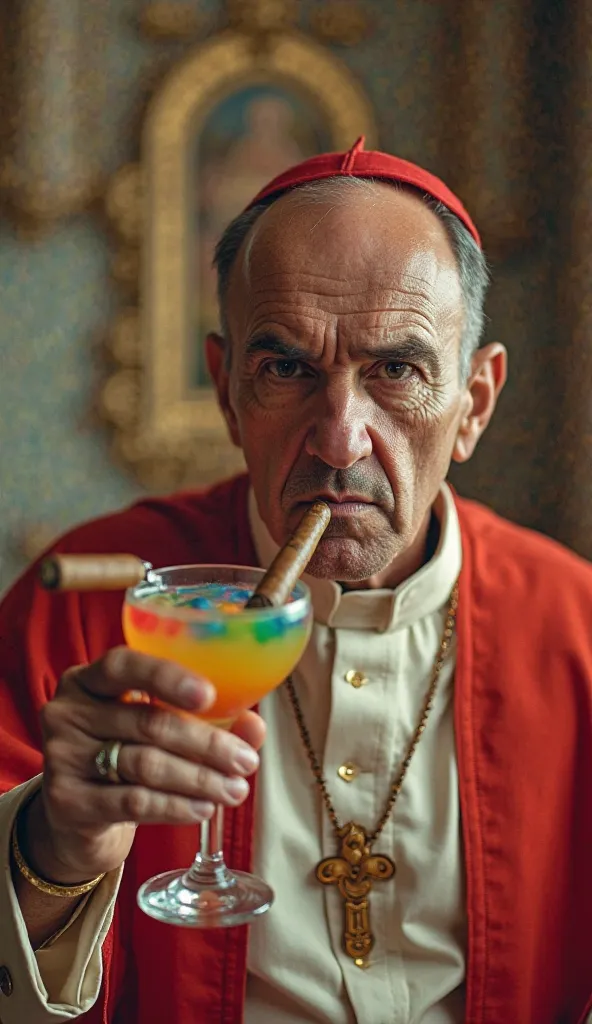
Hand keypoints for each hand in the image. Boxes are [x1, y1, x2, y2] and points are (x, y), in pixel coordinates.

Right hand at [23, 648, 264, 883]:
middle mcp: (67, 711)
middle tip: (245, 762)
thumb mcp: (156, 730)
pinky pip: (132, 801)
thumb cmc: (124, 756)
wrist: (76, 816)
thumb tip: (254, 728)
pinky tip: (202, 809)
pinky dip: (175, 806)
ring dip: (198, 779)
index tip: (210, 695)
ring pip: (145, 764)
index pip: (124, 665)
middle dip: (206, 744)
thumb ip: (206, 721)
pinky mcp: (66, 801)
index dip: (167, 678)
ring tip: (234, 790)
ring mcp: (61, 756)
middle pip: (147, 723)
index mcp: (89, 679)